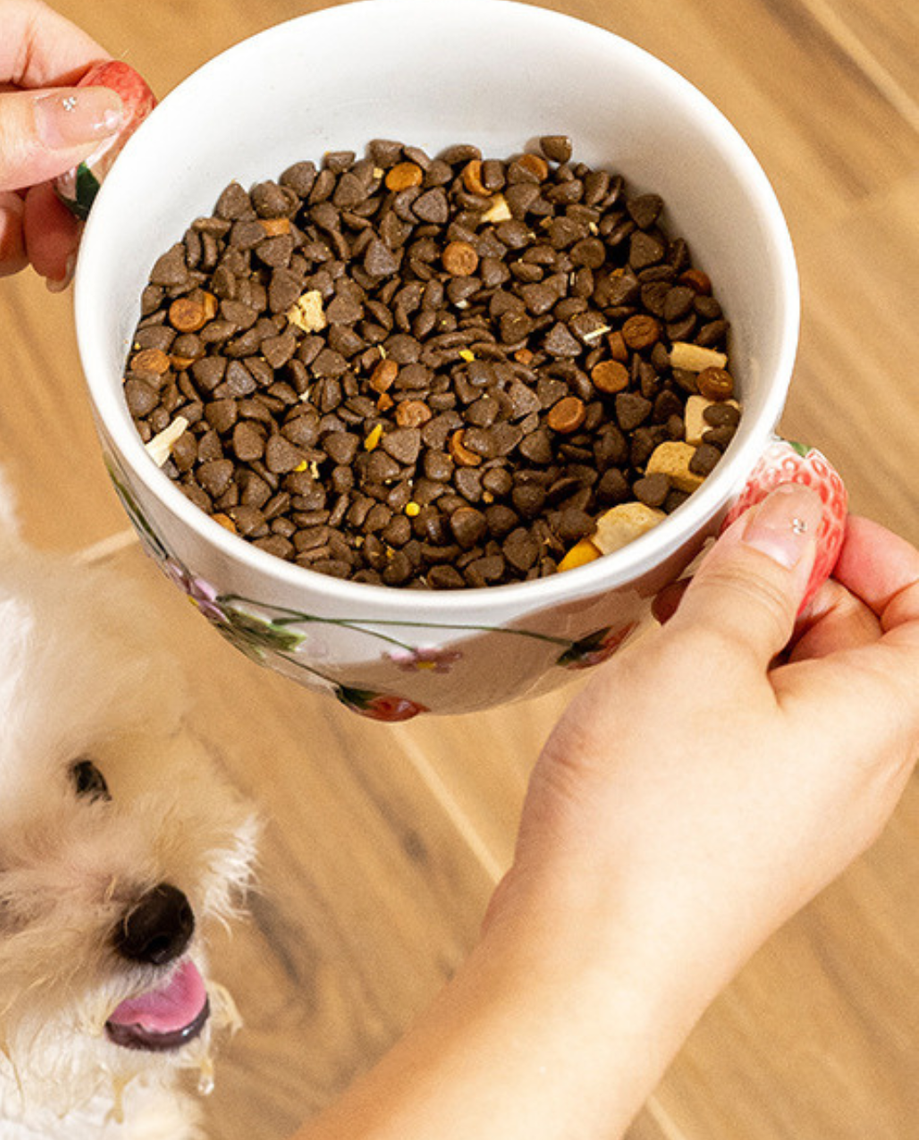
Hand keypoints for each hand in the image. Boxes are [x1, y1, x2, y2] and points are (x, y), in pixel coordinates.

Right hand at [489, 485, 918, 1023]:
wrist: (588, 949)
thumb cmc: (650, 819)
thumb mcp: (699, 659)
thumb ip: (752, 578)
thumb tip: (788, 514)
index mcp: (875, 721)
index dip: (873, 549)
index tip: (793, 515)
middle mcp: (854, 764)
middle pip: (861, 639)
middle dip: (790, 576)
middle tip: (707, 547)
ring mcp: (796, 796)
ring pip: (793, 678)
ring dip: (739, 624)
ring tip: (665, 606)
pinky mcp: (739, 816)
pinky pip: (749, 721)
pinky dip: (709, 675)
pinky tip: (646, 667)